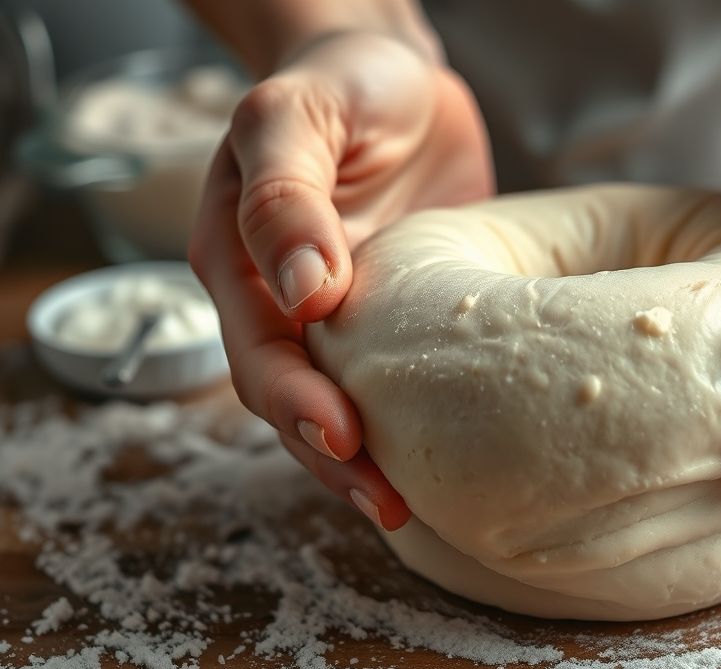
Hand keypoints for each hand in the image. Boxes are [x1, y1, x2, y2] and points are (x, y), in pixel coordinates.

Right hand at [189, 31, 493, 528]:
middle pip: (293, 396)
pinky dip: (413, 424)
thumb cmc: (341, 82)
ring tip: (409, 507)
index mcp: (239, 256)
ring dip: (368, 461)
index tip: (344, 432)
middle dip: (333, 453)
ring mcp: (341, 314)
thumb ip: (286, 190)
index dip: (296, 398)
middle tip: (386, 497)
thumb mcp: (297, 114)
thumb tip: (303, 289)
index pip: (258, 347)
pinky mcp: (399, 317)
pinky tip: (444, 461)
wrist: (394, 73)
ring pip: (341, 403)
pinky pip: (399, 381)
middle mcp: (282, 298)